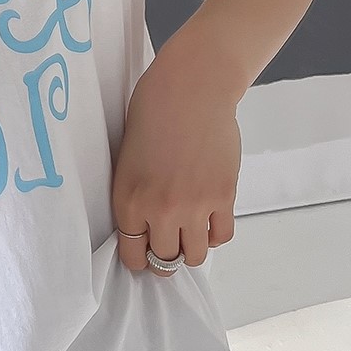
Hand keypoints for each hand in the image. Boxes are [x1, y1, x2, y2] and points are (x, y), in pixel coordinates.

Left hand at [110, 50, 240, 272]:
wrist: (190, 89)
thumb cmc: (153, 115)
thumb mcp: (127, 163)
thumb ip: (135, 199)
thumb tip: (145, 230)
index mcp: (128, 201)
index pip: (132, 256)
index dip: (140, 258)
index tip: (145, 252)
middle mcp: (160, 210)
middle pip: (164, 260)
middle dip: (165, 256)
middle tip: (169, 243)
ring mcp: (194, 206)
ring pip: (195, 255)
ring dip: (192, 248)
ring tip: (190, 232)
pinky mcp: (223, 196)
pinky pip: (222, 235)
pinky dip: (215, 233)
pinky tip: (209, 220)